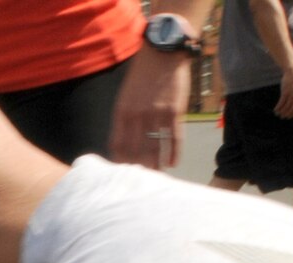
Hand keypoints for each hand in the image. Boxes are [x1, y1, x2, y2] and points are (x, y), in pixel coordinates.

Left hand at [107, 48, 190, 167]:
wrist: (164, 52)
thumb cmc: (143, 74)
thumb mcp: (125, 95)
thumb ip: (124, 117)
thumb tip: (124, 142)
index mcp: (122, 112)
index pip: (117, 145)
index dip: (120, 161)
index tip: (123, 172)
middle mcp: (137, 116)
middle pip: (136, 151)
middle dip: (138, 168)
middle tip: (141, 180)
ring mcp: (157, 114)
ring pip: (155, 148)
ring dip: (156, 164)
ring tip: (156, 175)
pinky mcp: (175, 112)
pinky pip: (174, 138)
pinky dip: (174, 153)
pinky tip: (173, 163)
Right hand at [275, 66, 292, 116]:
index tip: (288, 117)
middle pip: (291, 109)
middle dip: (286, 114)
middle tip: (281, 117)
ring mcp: (291, 94)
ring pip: (285, 106)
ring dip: (281, 111)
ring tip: (277, 114)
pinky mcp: (285, 92)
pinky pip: (281, 102)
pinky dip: (278, 107)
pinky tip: (275, 109)